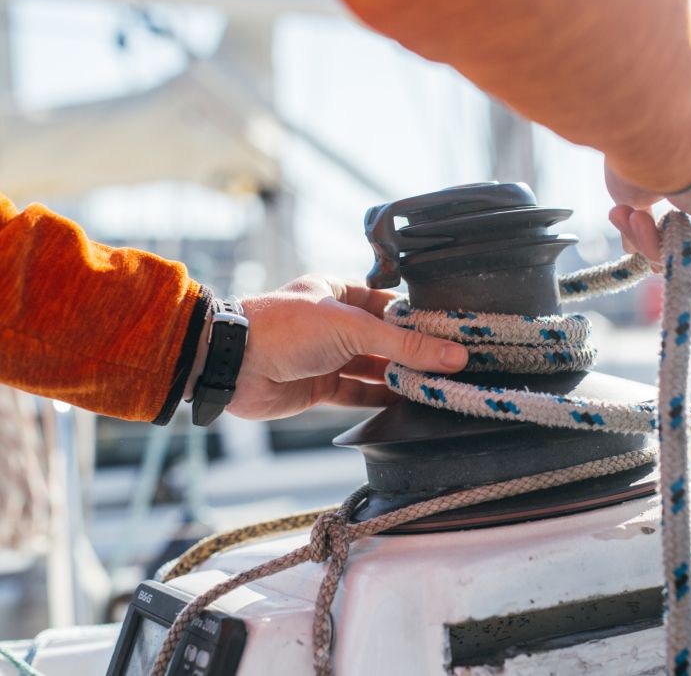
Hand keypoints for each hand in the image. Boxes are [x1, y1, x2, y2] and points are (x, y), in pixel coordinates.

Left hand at [187, 276, 468, 420]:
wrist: (232, 365)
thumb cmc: (285, 328)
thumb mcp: (353, 328)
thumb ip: (405, 344)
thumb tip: (453, 355)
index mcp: (340, 291)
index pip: (391, 304)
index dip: (421, 318)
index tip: (454, 333)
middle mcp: (335, 322)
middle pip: (385, 338)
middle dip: (415, 352)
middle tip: (454, 364)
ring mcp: (328, 355)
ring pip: (374, 367)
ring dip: (401, 377)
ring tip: (437, 386)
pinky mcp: (320, 386)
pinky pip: (358, 393)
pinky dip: (380, 399)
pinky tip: (406, 404)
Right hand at [605, 123, 690, 272]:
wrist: (653, 121)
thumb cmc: (639, 143)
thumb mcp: (636, 186)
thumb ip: (641, 217)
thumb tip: (629, 248)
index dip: (661, 232)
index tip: (623, 214)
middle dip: (657, 243)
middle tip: (623, 218)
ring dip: (654, 246)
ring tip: (627, 216)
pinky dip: (664, 248)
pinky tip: (639, 221)